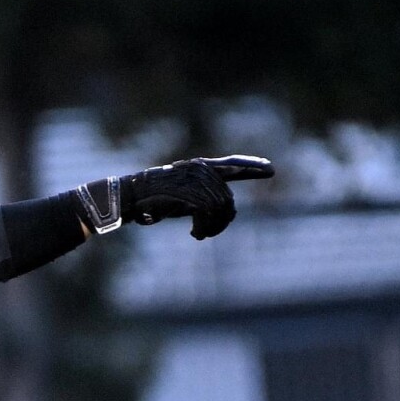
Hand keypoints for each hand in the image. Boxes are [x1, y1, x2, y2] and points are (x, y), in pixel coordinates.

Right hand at [76, 156, 274, 240]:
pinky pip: (209, 214)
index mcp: (200, 168)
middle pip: (228, 200)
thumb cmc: (151, 201)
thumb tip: (220, 209)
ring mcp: (196, 180)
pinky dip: (205, 229)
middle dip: (222, 222)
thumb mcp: (179, 197)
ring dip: (212, 229)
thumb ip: (200, 197)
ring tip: (198, 235)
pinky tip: (194, 235)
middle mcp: (201, 170)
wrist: (129, 198)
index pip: (232, 165)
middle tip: (204, 235)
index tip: (270, 170)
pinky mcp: (189, 192)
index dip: (252, 168)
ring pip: (221, 209)